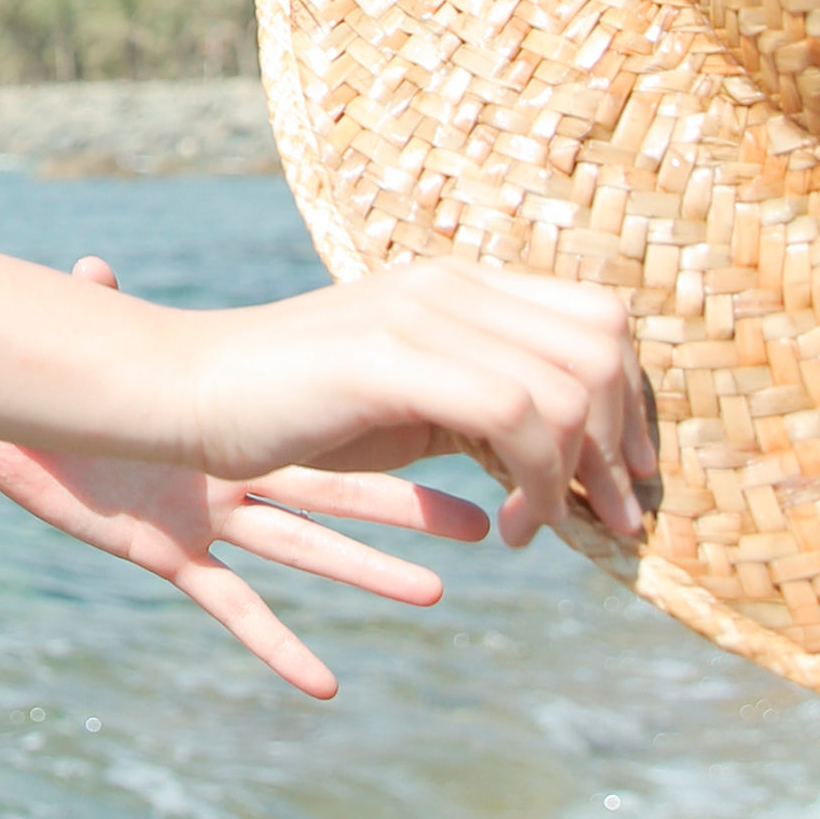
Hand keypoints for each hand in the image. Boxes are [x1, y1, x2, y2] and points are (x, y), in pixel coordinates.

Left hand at [0, 261, 490, 698]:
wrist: (4, 439)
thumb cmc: (51, 391)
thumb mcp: (85, 347)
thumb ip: (99, 310)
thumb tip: (90, 267)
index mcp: (231, 420)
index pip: (330, 425)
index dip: (395, 430)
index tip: (459, 418)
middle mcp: (232, 474)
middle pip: (341, 489)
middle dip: (414, 504)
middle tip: (495, 513)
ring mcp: (207, 519)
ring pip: (304, 548)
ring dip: (369, 573)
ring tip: (439, 589)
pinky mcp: (166, 557)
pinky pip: (234, 609)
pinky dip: (275, 645)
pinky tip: (323, 685)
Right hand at [175, 250, 655, 551]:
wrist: (186, 388)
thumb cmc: (297, 400)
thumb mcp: (411, 391)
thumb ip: (486, 401)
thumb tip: (576, 448)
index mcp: (457, 284)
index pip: (599, 316)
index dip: (633, 398)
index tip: (631, 472)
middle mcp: (446, 287)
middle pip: (597, 352)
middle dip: (622, 444)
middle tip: (616, 516)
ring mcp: (414, 317)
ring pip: (559, 391)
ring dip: (576, 480)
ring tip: (551, 532)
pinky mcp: (382, 363)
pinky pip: (509, 417)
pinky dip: (532, 488)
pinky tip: (505, 534)